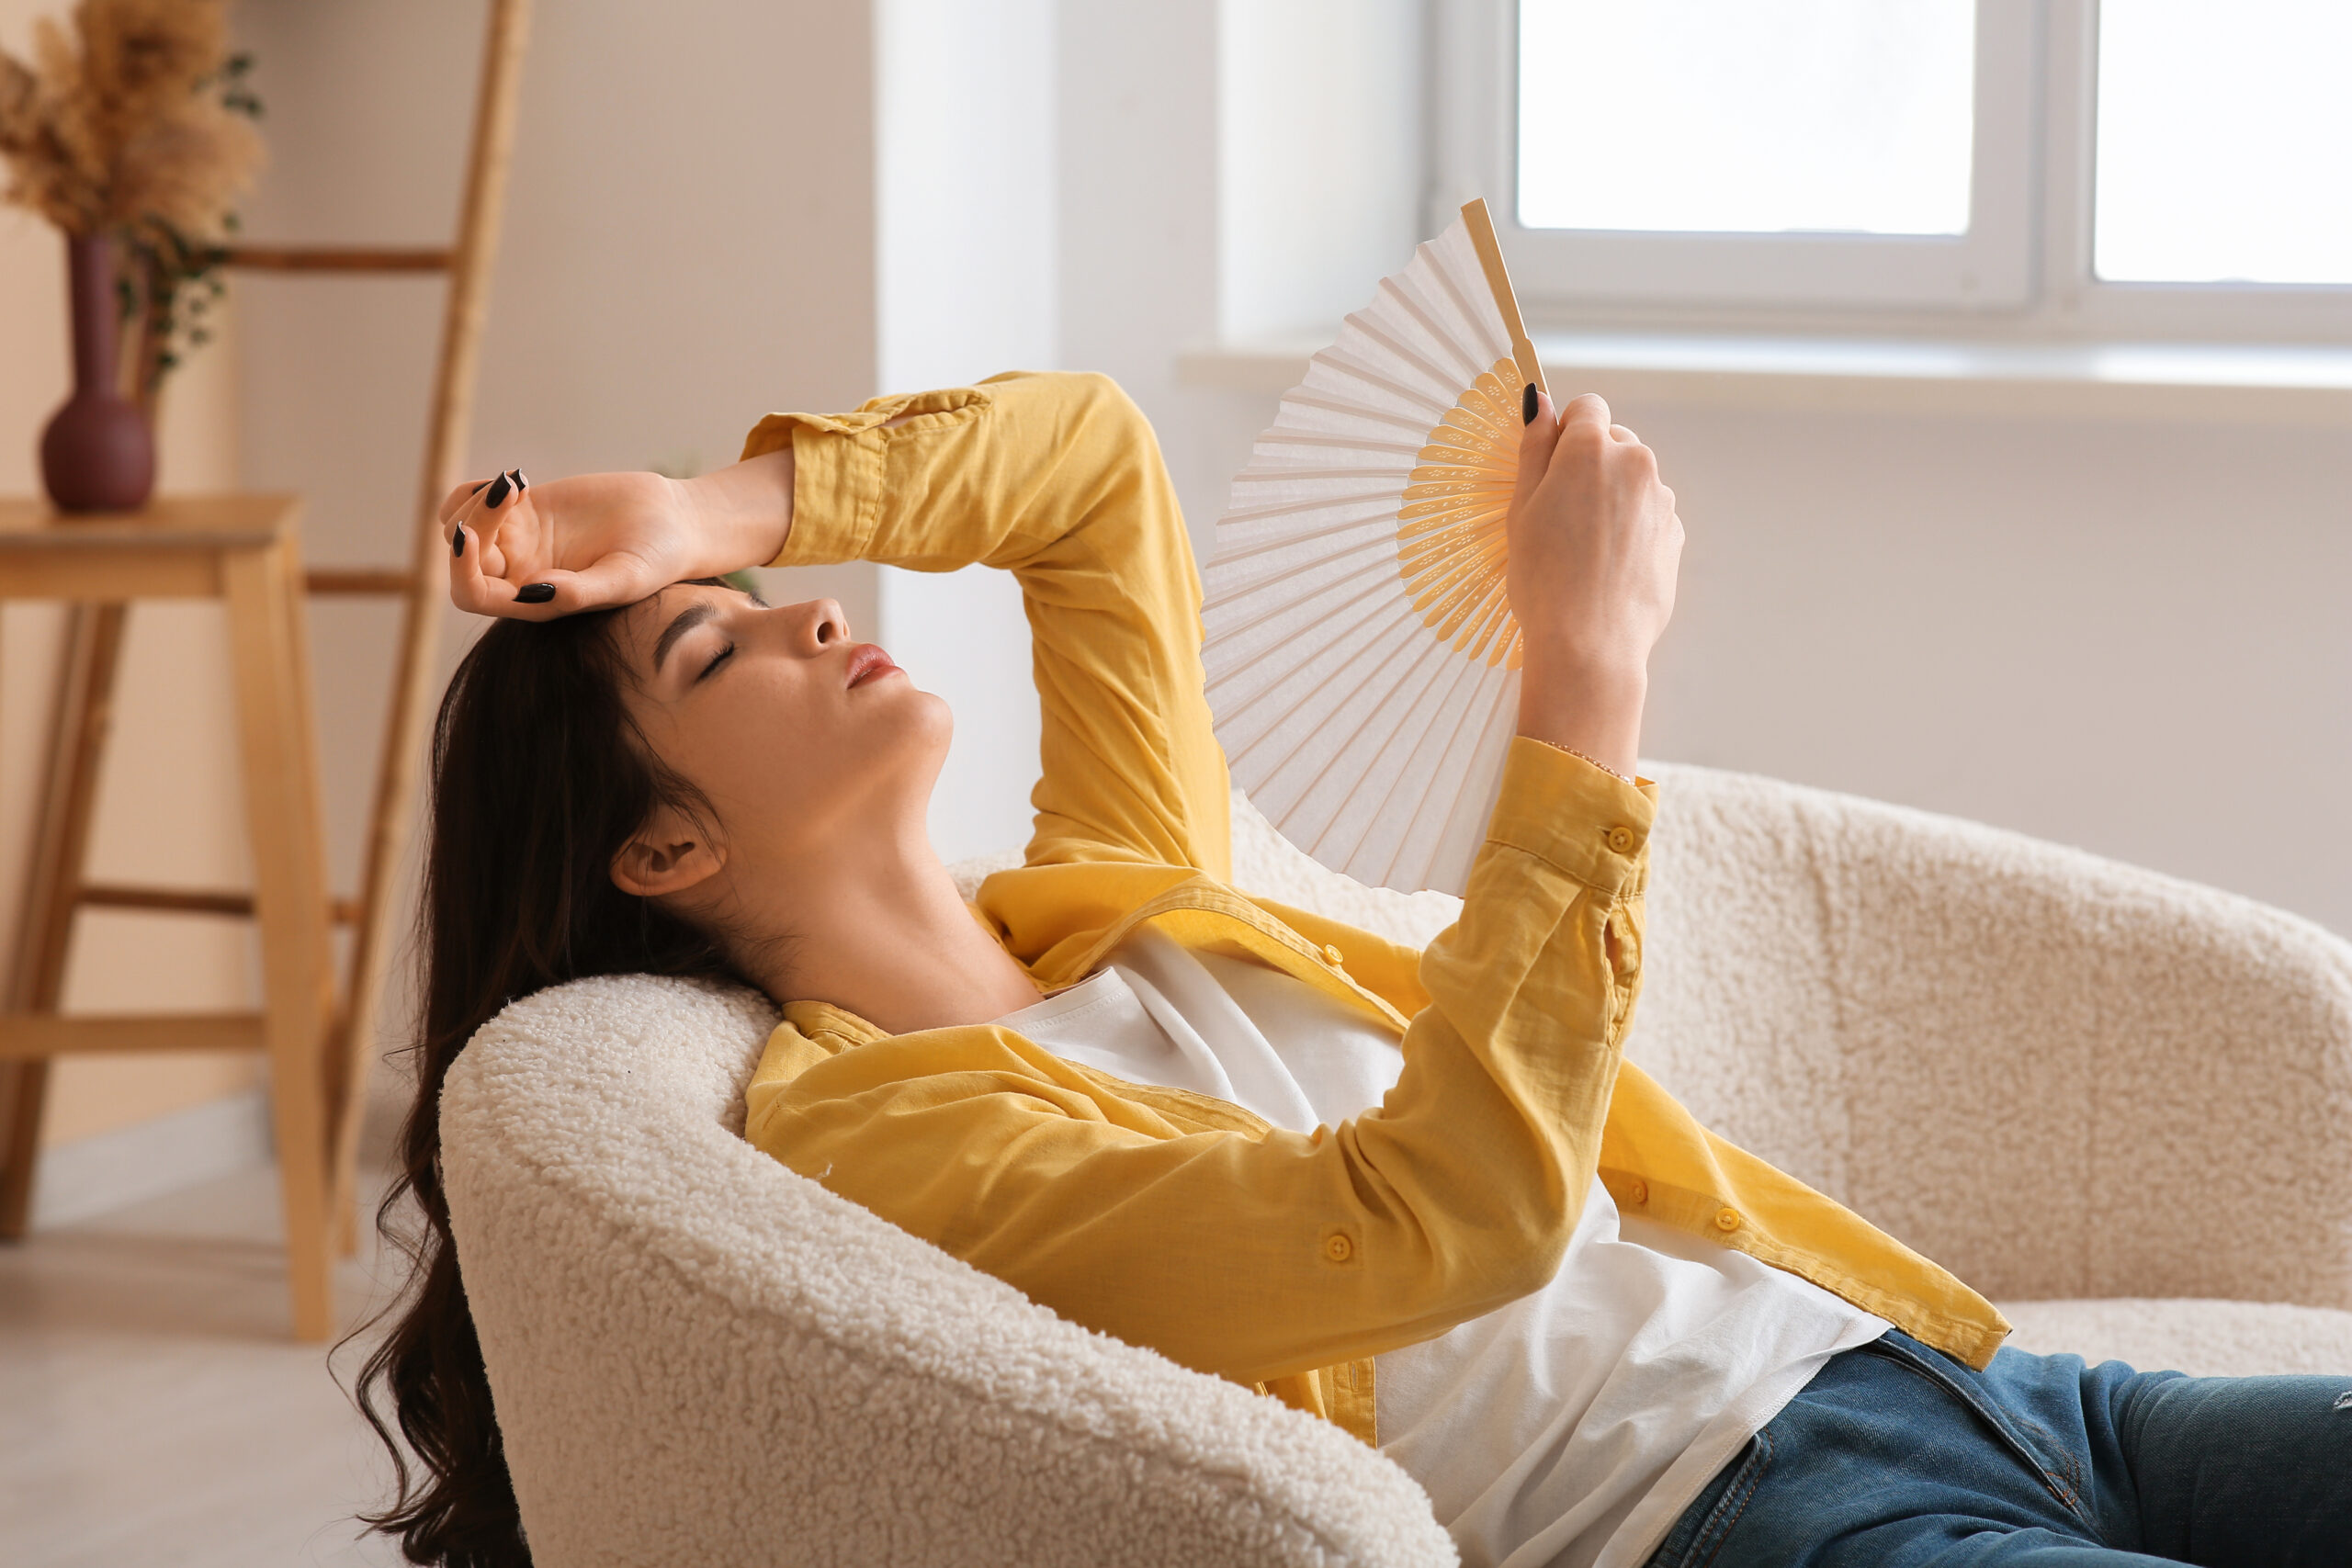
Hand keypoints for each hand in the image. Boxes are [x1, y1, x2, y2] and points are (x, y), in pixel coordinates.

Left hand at [439, 449, 794, 618]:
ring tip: (515, 484)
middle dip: (474, 520)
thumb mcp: (626, 579)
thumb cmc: (659, 560)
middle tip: (512, 491)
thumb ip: (580, 591)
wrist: (676, 523)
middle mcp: (520, 575)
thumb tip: (529, 592)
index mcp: (536, 602)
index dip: (461, 568)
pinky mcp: (527, 510)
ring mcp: (521, 541)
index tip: (470, 534)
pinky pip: (477, 502)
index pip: (473, 594)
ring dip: (472, 502)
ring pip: (461, 526)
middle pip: (465, 556)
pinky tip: (514, 480)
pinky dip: (478, 488)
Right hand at [1506, 390, 1683, 776]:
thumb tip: (1539, 400)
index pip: (1587, 407)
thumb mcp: (1521, 509)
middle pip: (1614, 442)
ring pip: (1633, 480)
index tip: (1550, 466)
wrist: (1590, 644)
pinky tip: (1607, 565)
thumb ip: (1534, 448)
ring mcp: (1661, 500)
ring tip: (1584, 548)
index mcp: (1592, 450)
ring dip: (1612, 498)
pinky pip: (1649, 515)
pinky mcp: (1675, 535)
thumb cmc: (1544, 579)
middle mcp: (1636, 464)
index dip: (1565, 433)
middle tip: (1560, 514)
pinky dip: (1631, 529)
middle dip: (1591, 464)